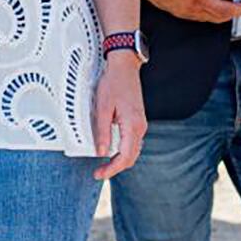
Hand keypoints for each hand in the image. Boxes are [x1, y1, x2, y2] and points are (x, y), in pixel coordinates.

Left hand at [92, 54, 146, 180]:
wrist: (125, 66)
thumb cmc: (113, 83)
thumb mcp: (102, 107)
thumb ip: (102, 131)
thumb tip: (101, 152)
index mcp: (132, 126)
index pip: (125, 157)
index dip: (112, 169)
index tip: (99, 173)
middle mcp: (140, 127)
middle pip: (131, 157)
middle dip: (116, 168)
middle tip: (99, 172)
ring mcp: (141, 124)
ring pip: (133, 151)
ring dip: (120, 160)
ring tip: (104, 164)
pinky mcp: (138, 120)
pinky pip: (133, 142)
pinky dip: (124, 151)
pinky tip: (112, 150)